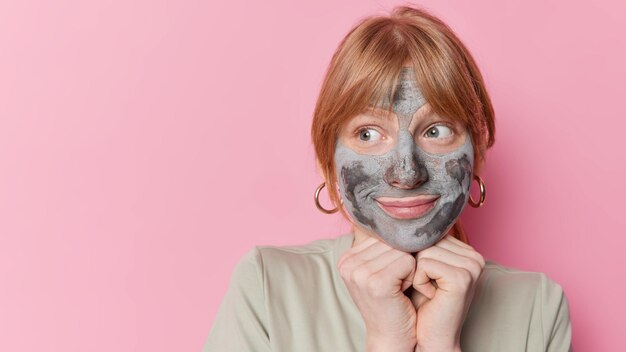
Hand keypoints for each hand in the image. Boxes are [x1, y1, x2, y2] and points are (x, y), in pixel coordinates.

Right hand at [338, 237, 417, 351]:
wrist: (391, 336)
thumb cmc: (392, 302)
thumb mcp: (378, 270)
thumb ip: (381, 246)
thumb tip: (399, 217)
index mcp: (346, 258)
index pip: (382, 235)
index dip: (394, 254)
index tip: (387, 277)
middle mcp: (348, 263)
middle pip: (392, 241)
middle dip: (402, 261)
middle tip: (394, 285)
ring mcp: (360, 273)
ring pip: (402, 250)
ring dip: (408, 270)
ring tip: (397, 289)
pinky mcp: (377, 282)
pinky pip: (409, 261)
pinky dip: (412, 277)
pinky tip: (401, 292)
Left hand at [410, 234, 484, 351]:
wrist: (429, 337)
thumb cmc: (420, 303)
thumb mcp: (419, 267)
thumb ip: (418, 243)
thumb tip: (397, 220)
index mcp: (465, 250)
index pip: (428, 233)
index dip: (415, 255)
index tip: (423, 277)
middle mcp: (473, 254)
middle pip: (425, 240)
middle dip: (415, 263)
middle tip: (426, 286)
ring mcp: (471, 265)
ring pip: (423, 250)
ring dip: (415, 273)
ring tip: (427, 291)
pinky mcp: (462, 277)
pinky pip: (424, 264)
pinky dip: (418, 281)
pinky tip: (430, 295)